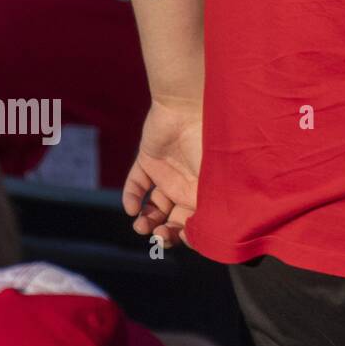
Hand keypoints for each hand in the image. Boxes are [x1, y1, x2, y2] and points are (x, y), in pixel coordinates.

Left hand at [123, 103, 201, 250]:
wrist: (187, 107)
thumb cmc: (208, 144)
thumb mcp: (213, 181)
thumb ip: (209, 207)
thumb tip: (201, 236)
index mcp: (204, 191)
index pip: (195, 222)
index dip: (189, 235)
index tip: (184, 238)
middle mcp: (186, 185)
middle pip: (173, 219)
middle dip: (165, 233)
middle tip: (159, 236)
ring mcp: (166, 173)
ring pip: (153, 207)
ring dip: (146, 221)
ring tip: (142, 225)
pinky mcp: (148, 161)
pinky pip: (136, 184)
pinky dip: (131, 198)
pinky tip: (132, 208)